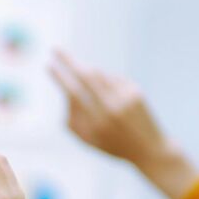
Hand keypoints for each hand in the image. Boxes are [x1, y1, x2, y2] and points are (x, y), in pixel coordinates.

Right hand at [49, 50, 198, 198]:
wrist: (149, 149)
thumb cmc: (112, 145)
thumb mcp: (87, 139)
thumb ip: (71, 118)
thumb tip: (66, 92)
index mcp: (96, 122)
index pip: (73, 92)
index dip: (60, 77)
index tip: (48, 65)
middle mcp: (111, 107)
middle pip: (86, 74)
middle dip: (68, 60)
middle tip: (55, 49)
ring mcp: (125, 97)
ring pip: (100, 75)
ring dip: (88, 75)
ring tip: (96, 97)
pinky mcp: (135, 90)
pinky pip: (113, 79)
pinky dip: (105, 83)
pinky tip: (115, 102)